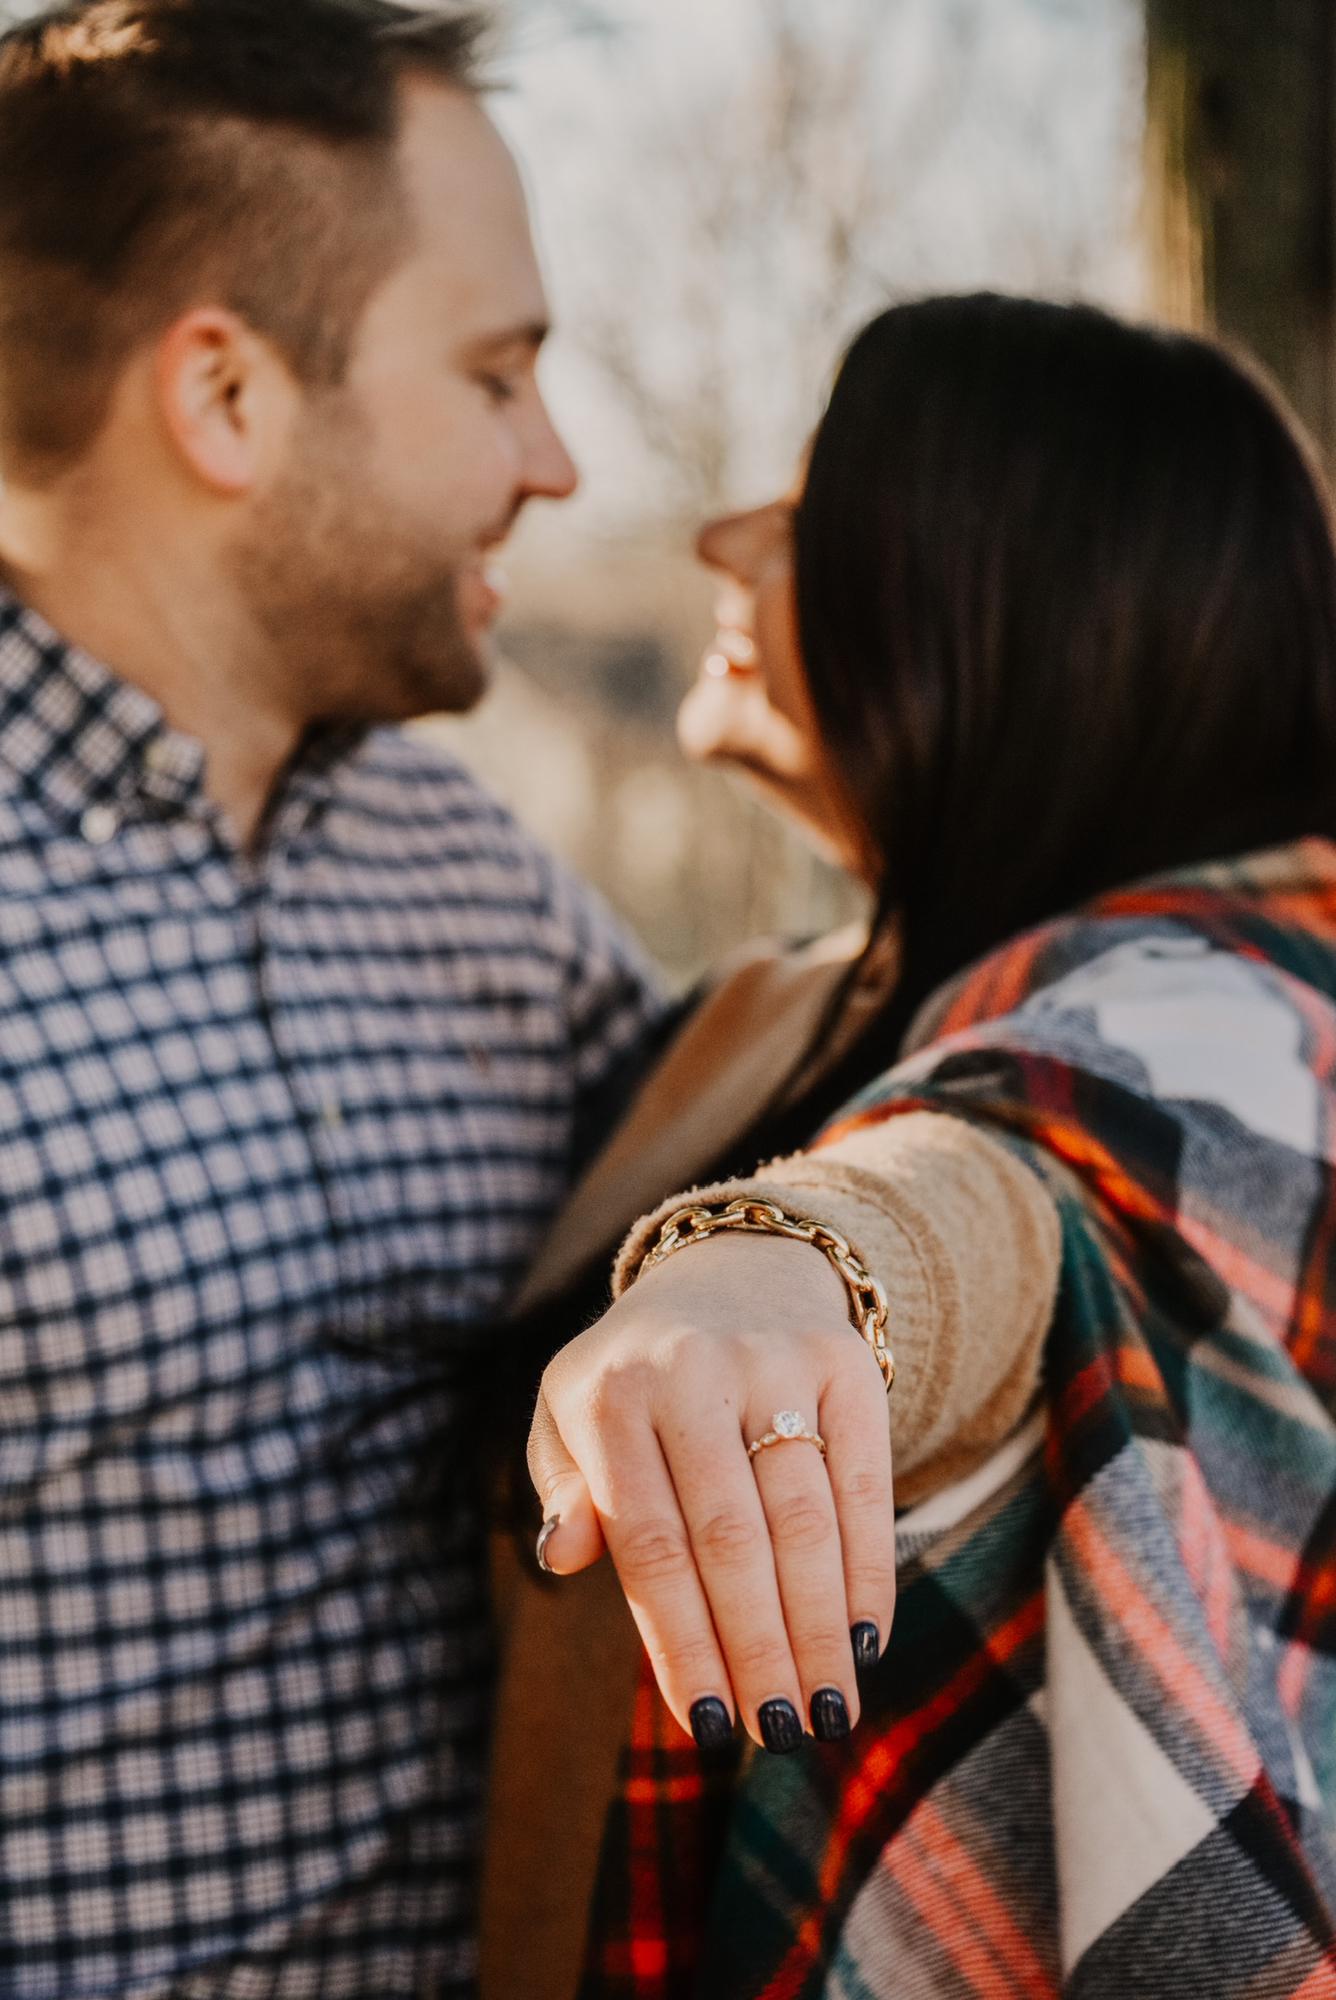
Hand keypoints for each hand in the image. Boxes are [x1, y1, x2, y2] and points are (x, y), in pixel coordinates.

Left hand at [528, 1233, 895, 1752]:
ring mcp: (775, 1360)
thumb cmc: (638, 1378)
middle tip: (779, 1734)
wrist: (730, 1266)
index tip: (709, 1726)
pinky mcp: (843, 1361)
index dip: (683, 1642)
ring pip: (804, 1519)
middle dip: (759, 1650)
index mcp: (611, 1394)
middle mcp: (694, 1370)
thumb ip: (563, 1488)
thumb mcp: (571, 1415)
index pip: (650, 1544)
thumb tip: (561, 1556)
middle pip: (732, 1540)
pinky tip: (864, 1640)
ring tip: (827, 1711)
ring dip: (818, 1628)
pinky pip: (865, 1483)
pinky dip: (867, 1572)